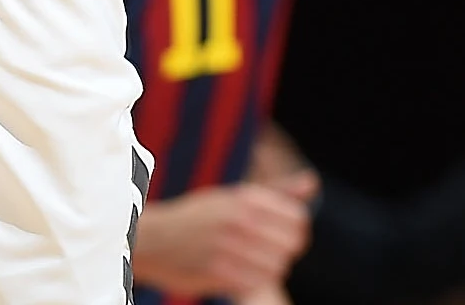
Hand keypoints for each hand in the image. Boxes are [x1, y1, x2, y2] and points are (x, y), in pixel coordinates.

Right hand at [129, 180, 315, 297]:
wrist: (152, 238)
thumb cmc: (199, 217)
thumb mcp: (235, 196)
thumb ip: (277, 192)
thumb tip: (312, 182)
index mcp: (246, 198)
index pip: (299, 219)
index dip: (295, 231)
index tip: (279, 235)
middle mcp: (239, 220)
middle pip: (292, 245)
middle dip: (283, 251)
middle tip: (263, 251)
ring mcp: (228, 246)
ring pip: (277, 267)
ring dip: (267, 269)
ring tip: (248, 262)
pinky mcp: (219, 272)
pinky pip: (256, 283)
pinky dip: (251, 282)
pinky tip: (236, 273)